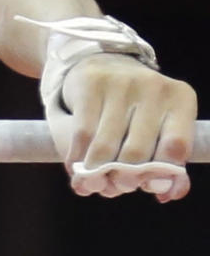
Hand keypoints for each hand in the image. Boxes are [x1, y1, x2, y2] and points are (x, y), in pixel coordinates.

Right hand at [55, 53, 196, 200]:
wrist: (102, 62)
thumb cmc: (136, 106)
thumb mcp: (160, 125)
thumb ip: (168, 160)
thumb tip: (168, 193)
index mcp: (180, 99)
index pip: (176, 145)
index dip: (162, 174)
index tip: (148, 189)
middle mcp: (153, 87)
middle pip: (137, 150)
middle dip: (123, 178)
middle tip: (115, 188)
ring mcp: (120, 82)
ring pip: (105, 145)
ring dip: (96, 173)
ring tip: (92, 184)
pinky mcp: (90, 83)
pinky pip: (82, 133)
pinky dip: (77, 157)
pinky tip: (75, 167)